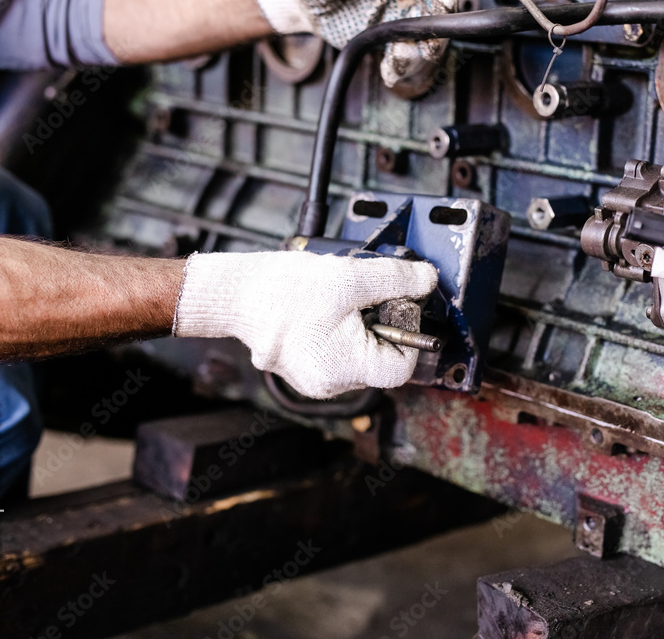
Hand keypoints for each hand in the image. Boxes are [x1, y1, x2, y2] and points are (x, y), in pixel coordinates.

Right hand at [173, 251, 437, 398]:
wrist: (234, 293)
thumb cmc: (284, 289)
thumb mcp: (352, 277)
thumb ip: (398, 280)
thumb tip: (429, 282)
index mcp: (346, 370)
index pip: (403, 366)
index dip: (407, 332)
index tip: (395, 305)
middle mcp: (331, 385)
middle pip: (381, 361)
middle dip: (381, 326)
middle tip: (363, 298)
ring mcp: (314, 381)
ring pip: (359, 355)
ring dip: (360, 327)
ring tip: (339, 302)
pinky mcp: (302, 370)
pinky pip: (336, 354)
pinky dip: (339, 332)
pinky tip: (324, 311)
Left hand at [255, 0, 457, 89]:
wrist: (301, 1)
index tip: (443, 2)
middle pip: (438, 9)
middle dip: (435, 30)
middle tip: (427, 46)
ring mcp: (401, 14)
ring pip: (426, 37)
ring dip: (417, 54)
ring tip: (399, 62)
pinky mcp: (391, 38)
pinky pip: (406, 56)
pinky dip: (403, 69)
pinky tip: (391, 72)